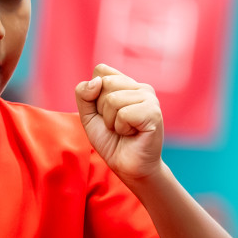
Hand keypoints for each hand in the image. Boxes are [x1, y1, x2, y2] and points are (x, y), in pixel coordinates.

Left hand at [75, 65, 163, 181]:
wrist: (128, 167)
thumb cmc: (111, 141)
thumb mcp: (88, 116)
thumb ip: (84, 95)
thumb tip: (97, 81)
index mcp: (127, 84)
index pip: (101, 70)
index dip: (94, 94)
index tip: (104, 112)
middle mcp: (140, 87)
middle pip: (104, 83)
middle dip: (101, 110)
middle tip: (115, 124)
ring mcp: (149, 98)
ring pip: (112, 99)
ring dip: (111, 122)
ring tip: (124, 130)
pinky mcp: (153, 112)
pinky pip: (123, 114)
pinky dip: (121, 128)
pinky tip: (132, 134)